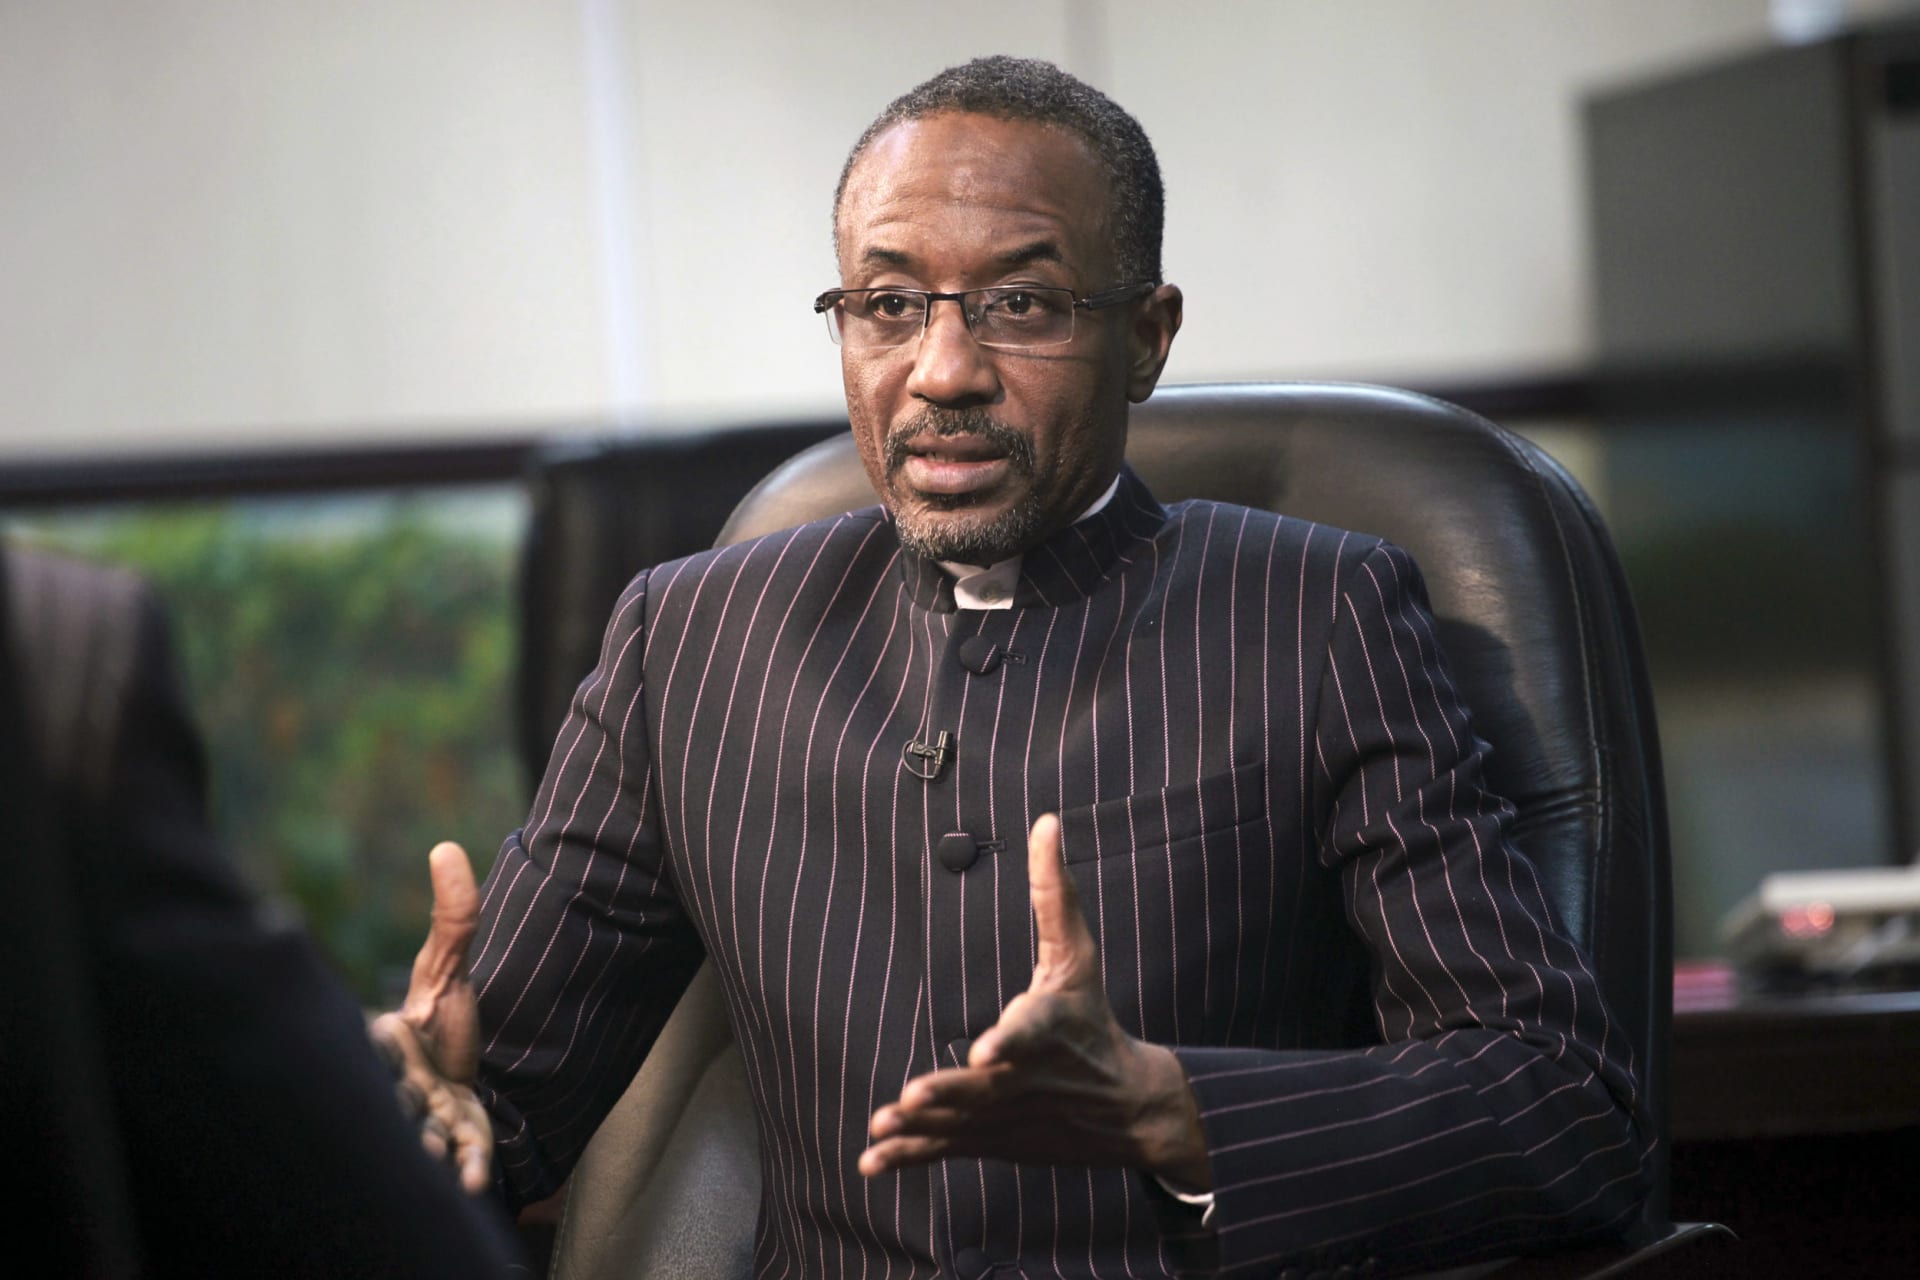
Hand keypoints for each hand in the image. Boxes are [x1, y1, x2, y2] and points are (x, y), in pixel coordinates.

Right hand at [368, 841, 494, 1193]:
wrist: (468, 1076)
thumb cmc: (444, 1022)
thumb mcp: (448, 968)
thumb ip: (454, 918)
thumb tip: (445, 847)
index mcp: (388, 1039)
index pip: (376, 1042)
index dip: (382, 1045)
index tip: (384, 1036)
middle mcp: (400, 1083)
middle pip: (398, 1096)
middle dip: (408, 1104)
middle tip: (415, 1103)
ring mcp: (428, 1117)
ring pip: (425, 1135)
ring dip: (432, 1146)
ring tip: (440, 1156)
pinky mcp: (459, 1140)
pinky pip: (460, 1158)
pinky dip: (466, 1169)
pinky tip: (473, 1181)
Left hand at [860, 815, 1209, 1188]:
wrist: (1127, 1105)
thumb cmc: (1092, 1018)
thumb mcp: (1078, 955)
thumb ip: (1054, 892)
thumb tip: (1045, 821)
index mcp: (1049, 1028)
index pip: (1030, 1033)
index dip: (1008, 1042)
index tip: (985, 1052)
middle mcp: (1026, 1077)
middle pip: (985, 1088)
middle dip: (950, 1094)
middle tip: (913, 1096)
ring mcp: (1006, 1114)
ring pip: (959, 1124)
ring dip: (921, 1129)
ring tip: (884, 1124)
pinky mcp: (990, 1139)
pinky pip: (946, 1150)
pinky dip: (910, 1157)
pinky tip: (870, 1161)